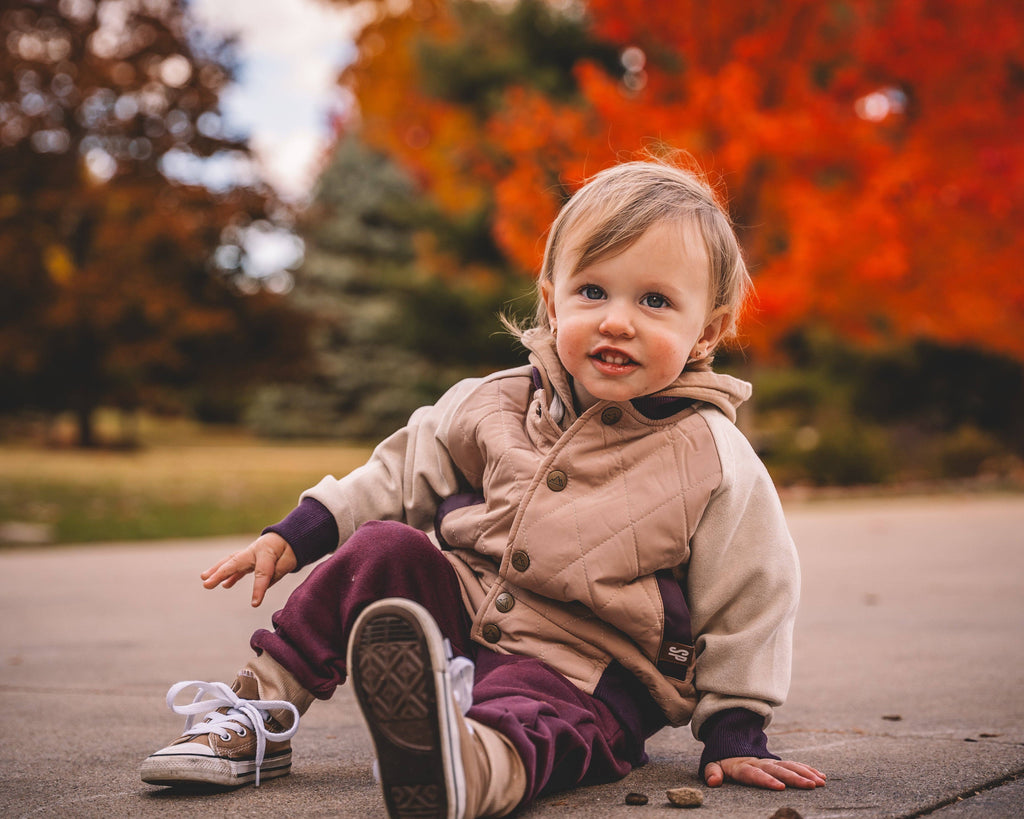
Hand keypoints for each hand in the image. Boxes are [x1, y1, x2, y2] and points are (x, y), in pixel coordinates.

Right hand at [200, 532, 296, 607]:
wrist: (289, 536)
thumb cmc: (290, 548)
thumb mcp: (290, 559)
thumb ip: (277, 572)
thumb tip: (263, 585)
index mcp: (267, 551)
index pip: (261, 572)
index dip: (258, 588)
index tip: (254, 604)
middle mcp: (254, 550)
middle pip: (235, 562)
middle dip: (221, 574)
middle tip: (206, 583)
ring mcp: (249, 554)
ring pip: (231, 562)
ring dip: (217, 572)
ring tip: (205, 581)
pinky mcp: (248, 559)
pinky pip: (236, 567)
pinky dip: (229, 575)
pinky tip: (225, 585)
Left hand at [704, 756, 825, 789]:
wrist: (730, 744)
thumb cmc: (722, 762)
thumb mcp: (713, 765)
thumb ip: (712, 773)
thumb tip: (713, 781)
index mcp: (743, 767)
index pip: (755, 774)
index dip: (766, 780)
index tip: (780, 787)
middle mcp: (759, 763)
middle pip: (778, 770)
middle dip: (795, 778)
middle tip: (811, 786)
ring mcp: (770, 762)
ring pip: (790, 766)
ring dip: (805, 774)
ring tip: (820, 782)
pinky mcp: (777, 763)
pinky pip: (795, 765)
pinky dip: (808, 770)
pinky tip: (821, 776)